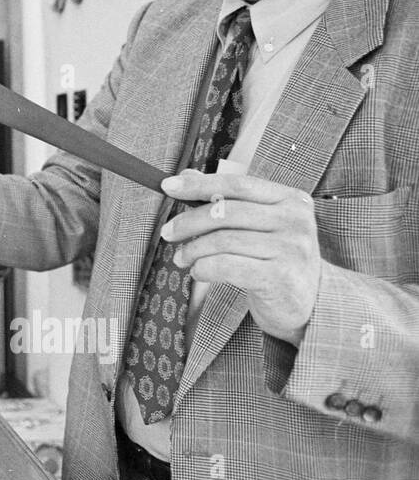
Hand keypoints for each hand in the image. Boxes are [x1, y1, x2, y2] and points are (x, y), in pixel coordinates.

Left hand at [160, 169, 321, 345]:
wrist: (311, 304)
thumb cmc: (277, 260)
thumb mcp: (260, 225)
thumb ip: (228, 199)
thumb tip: (187, 174)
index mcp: (292, 199)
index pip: (237, 184)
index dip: (199, 184)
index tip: (168, 186)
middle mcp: (295, 220)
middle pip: (225, 211)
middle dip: (188, 222)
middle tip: (168, 233)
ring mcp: (291, 249)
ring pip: (223, 240)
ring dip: (193, 249)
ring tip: (182, 258)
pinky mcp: (280, 277)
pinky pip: (226, 265)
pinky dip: (204, 267)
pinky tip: (198, 272)